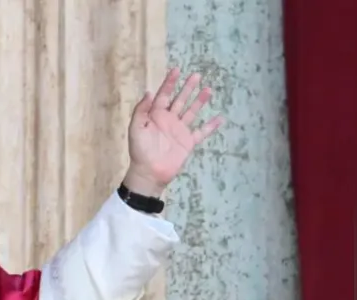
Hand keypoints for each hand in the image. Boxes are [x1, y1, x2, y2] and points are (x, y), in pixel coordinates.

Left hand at [125, 67, 224, 195]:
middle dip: (188, 87)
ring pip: (192, 112)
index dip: (170, 82)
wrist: (149, 172)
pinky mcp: (188, 142)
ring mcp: (180, 130)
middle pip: (180, 100)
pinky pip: (202, 132)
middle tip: (197, 75)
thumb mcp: (135, 128)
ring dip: (200, 101)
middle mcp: (169, 120)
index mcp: (155, 115)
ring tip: (209, 89)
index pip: (164, 95)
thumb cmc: (140, 151)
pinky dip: (211, 126)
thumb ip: (141, 110)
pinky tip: (220, 118)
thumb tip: (149, 92)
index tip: (177, 70)